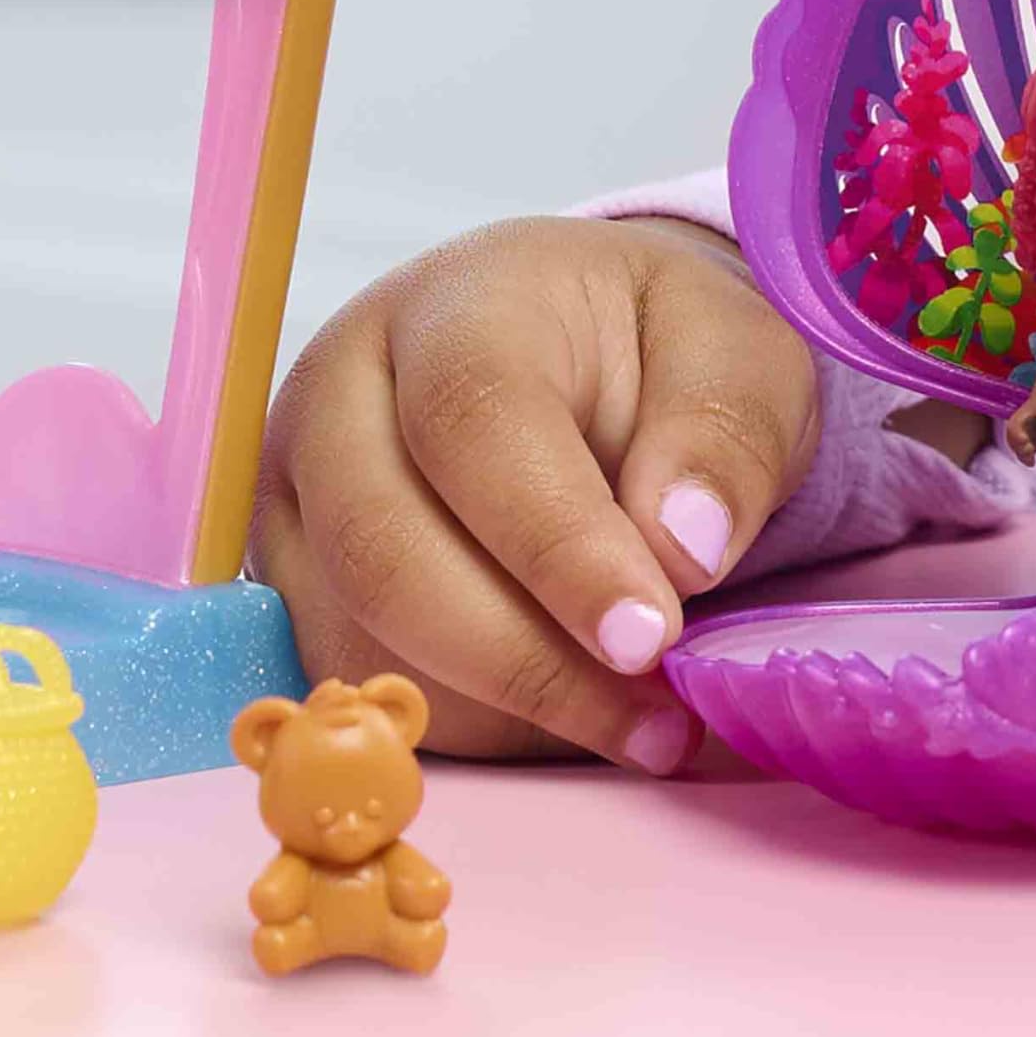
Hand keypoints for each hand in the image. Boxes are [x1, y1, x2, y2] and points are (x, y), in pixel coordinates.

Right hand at [254, 217, 820, 773]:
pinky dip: (471, 728)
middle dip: (526, 662)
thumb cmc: (657, 350)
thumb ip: (724, 434)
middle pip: (384, 551)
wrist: (584, 351)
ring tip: (639, 723)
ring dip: (504, 712)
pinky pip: (360, 690)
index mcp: (456, 308)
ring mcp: (299, 496)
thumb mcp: (739, 351)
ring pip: (361, 641)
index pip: (475, 423)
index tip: (651, 638)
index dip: (559, 546)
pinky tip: (569, 717)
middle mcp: (342, 394)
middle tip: (660, 720)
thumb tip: (680, 548)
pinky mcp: (296, 586)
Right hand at [1005, 393, 1035, 463]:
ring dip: (1024, 456)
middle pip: (1014, 443)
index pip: (1013, 430)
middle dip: (1020, 448)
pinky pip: (1026, 456)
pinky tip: (1032, 463)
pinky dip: (1028, 460)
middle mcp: (1015, 433)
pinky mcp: (1028, 449)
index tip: (1024, 439)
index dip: (1017, 435)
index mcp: (1015, 421)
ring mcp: (1021, 442)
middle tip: (1029, 451)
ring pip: (1019, 451)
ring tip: (1030, 462)